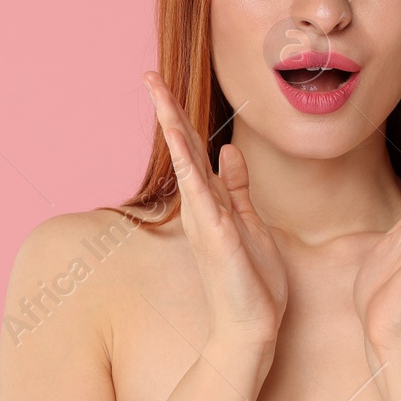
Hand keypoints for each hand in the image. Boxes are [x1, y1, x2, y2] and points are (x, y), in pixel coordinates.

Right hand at [144, 70, 288, 347]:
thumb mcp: (251, 223)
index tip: (164, 86)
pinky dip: (188, 163)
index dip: (181, 116)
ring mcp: (204, 218)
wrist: (252, 327)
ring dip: (171, 125)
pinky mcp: (215, 233)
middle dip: (166, 109)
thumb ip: (238, 188)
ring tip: (156, 92)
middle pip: (181, 147)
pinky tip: (180, 139)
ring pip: (184, 161)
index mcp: (209, 202)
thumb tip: (229, 151)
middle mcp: (200, 206)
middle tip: (147, 74)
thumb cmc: (253, 282)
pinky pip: (199, 191)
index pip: (193, 150)